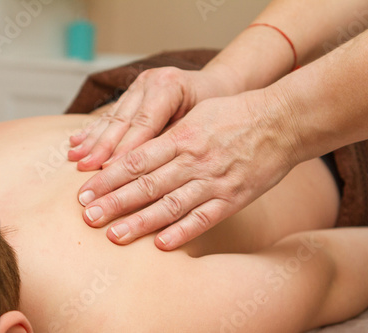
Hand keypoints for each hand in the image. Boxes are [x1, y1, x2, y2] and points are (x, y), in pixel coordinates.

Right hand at [68, 66, 240, 170]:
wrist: (217, 86)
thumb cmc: (215, 109)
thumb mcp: (202, 123)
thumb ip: (174, 140)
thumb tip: (150, 169)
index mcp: (170, 86)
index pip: (144, 123)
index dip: (125, 148)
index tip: (108, 170)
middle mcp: (150, 82)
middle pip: (123, 120)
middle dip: (102, 147)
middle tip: (85, 169)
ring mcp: (139, 85)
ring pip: (113, 116)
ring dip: (92, 139)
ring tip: (75, 158)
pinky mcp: (132, 92)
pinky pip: (111, 113)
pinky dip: (94, 129)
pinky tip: (77, 141)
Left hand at [77, 91, 298, 249]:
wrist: (282, 121)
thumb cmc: (238, 113)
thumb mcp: (199, 113)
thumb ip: (170, 134)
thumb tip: (139, 152)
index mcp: (183, 136)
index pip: (136, 160)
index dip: (108, 177)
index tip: (85, 191)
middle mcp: (194, 160)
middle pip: (146, 184)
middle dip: (114, 201)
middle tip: (87, 217)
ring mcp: (215, 181)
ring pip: (171, 205)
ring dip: (140, 221)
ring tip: (114, 235)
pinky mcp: (234, 197)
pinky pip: (204, 218)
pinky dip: (183, 232)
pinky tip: (162, 244)